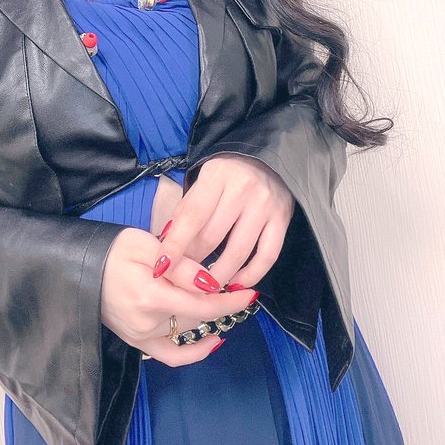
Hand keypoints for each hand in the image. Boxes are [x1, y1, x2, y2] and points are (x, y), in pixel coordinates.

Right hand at [100, 227, 257, 364]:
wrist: (78, 267)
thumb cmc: (112, 250)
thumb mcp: (145, 243)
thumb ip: (180, 264)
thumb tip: (211, 282)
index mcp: (150, 296)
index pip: (203, 305)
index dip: (231, 302)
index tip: (250, 293)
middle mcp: (147, 323)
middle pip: (197, 318)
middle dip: (220, 304)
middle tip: (236, 289)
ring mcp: (141, 336)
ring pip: (187, 331)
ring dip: (207, 319)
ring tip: (221, 304)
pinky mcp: (136, 342)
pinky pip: (171, 355)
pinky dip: (193, 352)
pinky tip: (211, 340)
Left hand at [155, 154, 295, 289]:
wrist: (267, 157)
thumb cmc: (227, 175)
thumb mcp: (203, 181)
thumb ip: (185, 211)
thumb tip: (167, 247)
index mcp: (216, 175)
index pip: (192, 216)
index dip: (175, 245)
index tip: (162, 268)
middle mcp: (243, 187)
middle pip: (212, 236)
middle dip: (194, 263)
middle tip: (183, 278)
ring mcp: (265, 204)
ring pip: (238, 251)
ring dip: (219, 275)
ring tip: (206, 287)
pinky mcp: (283, 219)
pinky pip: (267, 256)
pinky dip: (250, 275)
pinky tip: (236, 284)